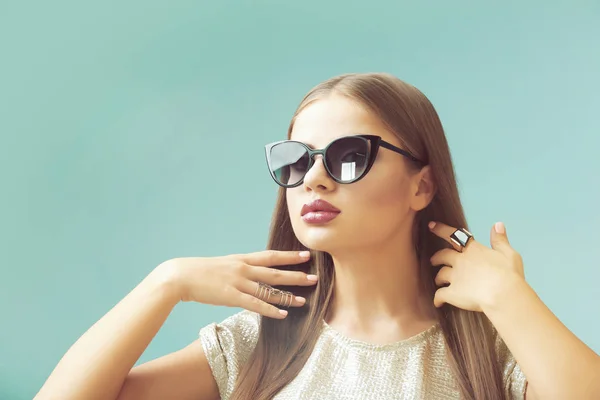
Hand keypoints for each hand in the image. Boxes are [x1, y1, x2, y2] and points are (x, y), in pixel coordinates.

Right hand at [154, 250, 316, 318]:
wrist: (180, 275)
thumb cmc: (200, 271)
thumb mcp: (224, 264)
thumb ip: (239, 267)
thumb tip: (251, 272)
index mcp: (242, 259)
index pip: (271, 256)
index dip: (289, 256)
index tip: (305, 255)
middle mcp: (243, 269)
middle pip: (275, 272)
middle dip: (296, 275)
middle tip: (314, 277)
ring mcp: (238, 282)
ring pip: (268, 290)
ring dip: (287, 296)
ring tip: (304, 300)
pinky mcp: (231, 296)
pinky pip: (255, 304)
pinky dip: (270, 309)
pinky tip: (283, 314)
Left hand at [428, 221, 524, 311]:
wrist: (503, 294)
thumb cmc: (509, 274)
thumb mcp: (509, 254)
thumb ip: (500, 240)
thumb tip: (497, 225)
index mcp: (474, 250)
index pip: (455, 235)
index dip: (441, 230)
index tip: (431, 225)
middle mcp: (460, 261)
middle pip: (442, 255)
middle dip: (436, 257)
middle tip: (433, 260)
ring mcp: (454, 277)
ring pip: (440, 274)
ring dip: (438, 277)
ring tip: (438, 281)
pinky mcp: (452, 293)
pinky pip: (440, 295)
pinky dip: (437, 299)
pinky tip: (438, 303)